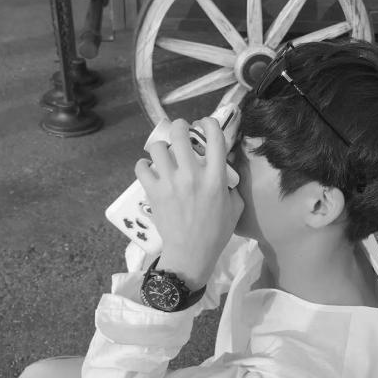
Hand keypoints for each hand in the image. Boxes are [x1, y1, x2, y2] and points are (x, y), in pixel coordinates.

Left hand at [135, 118, 243, 290]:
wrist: (191, 254)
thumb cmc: (217, 232)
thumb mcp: (236, 206)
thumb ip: (232, 184)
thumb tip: (224, 167)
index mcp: (215, 177)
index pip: (214, 136)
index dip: (208, 123)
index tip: (205, 125)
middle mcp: (192, 174)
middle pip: (180, 133)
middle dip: (180, 126)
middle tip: (181, 131)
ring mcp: (170, 182)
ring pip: (157, 147)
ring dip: (160, 147)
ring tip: (163, 154)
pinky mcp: (153, 192)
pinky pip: (141, 167)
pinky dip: (144, 166)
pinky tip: (150, 170)